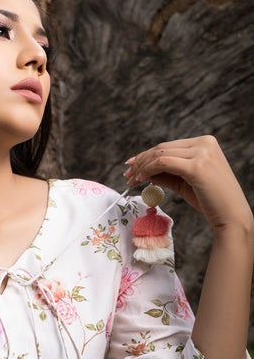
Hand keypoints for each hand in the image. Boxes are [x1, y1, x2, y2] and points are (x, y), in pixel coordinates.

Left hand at [124, 135, 253, 232]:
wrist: (231, 216)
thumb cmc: (210, 200)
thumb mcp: (184, 182)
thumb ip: (165, 173)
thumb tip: (142, 170)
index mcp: (205, 143)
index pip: (168, 146)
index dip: (146, 155)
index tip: (132, 166)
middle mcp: (204, 143)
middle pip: (162, 148)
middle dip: (141, 161)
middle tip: (128, 174)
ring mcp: (202, 153)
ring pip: (160, 155)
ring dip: (142, 167)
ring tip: (132, 180)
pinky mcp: (197, 166)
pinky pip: (164, 163)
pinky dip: (149, 170)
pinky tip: (141, 179)